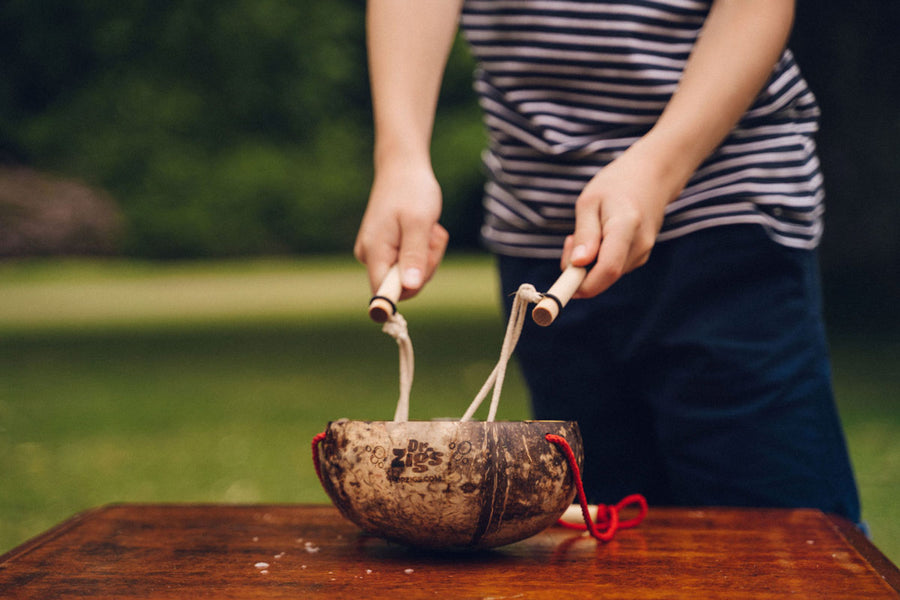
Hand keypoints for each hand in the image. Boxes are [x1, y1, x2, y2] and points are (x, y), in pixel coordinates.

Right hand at [354, 160, 448, 299]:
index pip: (383, 293)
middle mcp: (370, 256)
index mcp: (374, 252)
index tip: (420, 275)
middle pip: (403, 285)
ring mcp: (379, 253)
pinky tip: (423, 228)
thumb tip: (409, 287)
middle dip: (425, 265)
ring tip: (427, 228)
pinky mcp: (387, 249)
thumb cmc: (412, 190)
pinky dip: (423, 248)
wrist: (403, 167)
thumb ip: (414, 256)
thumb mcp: (419, 223)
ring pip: (411, 274)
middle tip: (431, 237)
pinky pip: (411, 262)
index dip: (404, 293)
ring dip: (427, 254)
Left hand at [561, 139, 681, 297]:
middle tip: (569, 240)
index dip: (583, 285)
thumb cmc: (615, 185)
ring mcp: (643, 253)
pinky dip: (598, 260)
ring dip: (588, 263)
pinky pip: (612, 268)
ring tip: (587, 231)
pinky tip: (599, 236)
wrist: (651, 176)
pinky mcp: (640, 257)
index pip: (607, 269)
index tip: (562, 283)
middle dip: (579, 271)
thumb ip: (585, 234)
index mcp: (625, 227)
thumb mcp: (590, 202)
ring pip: (606, 275)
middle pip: (604, 277)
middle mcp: (639, 245)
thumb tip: (578, 265)